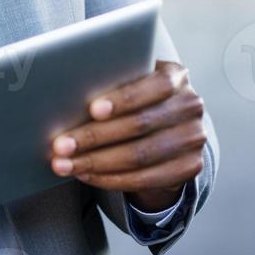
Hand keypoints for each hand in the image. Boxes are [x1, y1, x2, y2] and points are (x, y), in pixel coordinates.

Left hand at [47, 59, 205, 211]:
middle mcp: (190, 106)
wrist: (167, 127)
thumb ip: (112, 81)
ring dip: (95, 163)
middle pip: (140, 125)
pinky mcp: (190, 168)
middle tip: (61, 145)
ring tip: (64, 164)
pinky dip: (110, 179)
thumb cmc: (135, 97)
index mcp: (176, 76)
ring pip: (139, 155)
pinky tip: (85, 175)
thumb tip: (68, 93)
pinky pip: (145, 179)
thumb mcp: (130, 81)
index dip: (123, 99)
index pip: (154, 86)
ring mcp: (194, 139)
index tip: (92, 110)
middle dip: (94, 137)